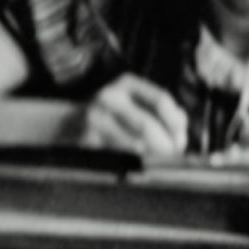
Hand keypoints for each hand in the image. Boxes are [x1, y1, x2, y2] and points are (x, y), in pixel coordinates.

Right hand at [68, 74, 189, 154]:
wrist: (67, 124)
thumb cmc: (112, 116)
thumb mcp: (134, 103)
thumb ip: (159, 112)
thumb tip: (180, 134)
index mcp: (127, 84)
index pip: (160, 100)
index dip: (175, 122)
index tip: (181, 138)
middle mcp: (109, 96)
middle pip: (146, 124)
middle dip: (164, 145)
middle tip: (172, 157)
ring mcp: (94, 117)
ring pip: (132, 143)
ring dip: (150, 157)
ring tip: (158, 163)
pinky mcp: (86, 138)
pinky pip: (117, 154)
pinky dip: (132, 162)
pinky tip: (137, 164)